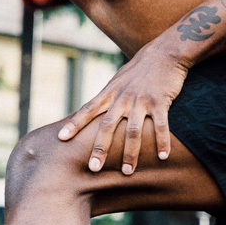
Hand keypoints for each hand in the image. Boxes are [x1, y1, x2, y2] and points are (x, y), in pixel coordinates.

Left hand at [58, 45, 188, 174]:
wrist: (164, 52)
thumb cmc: (139, 69)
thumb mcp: (118, 80)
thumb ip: (107, 97)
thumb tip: (94, 112)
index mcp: (110, 92)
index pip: (88, 109)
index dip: (74, 124)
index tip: (61, 138)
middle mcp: (123, 97)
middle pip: (108, 125)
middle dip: (100, 148)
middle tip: (93, 168)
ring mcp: (141, 100)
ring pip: (133, 130)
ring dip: (131, 153)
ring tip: (128, 172)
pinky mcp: (160, 101)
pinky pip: (161, 125)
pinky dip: (162, 142)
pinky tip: (163, 156)